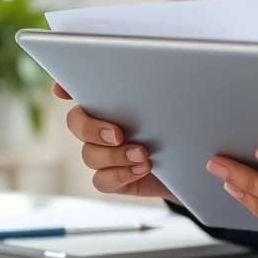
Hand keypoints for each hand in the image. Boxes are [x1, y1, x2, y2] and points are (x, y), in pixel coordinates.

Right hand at [53, 82, 178, 203]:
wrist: (195, 165)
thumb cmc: (184, 129)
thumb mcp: (180, 106)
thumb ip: (167, 93)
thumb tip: (167, 77)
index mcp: (114, 101)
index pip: (82, 88)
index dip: (66, 86)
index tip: (61, 89)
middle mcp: (103, 125)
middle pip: (76, 122)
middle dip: (92, 128)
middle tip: (117, 134)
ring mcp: (105, 153)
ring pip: (90, 154)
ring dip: (114, 155)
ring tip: (143, 154)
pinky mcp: (113, 178)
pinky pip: (101, 180)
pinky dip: (119, 175)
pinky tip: (141, 170)